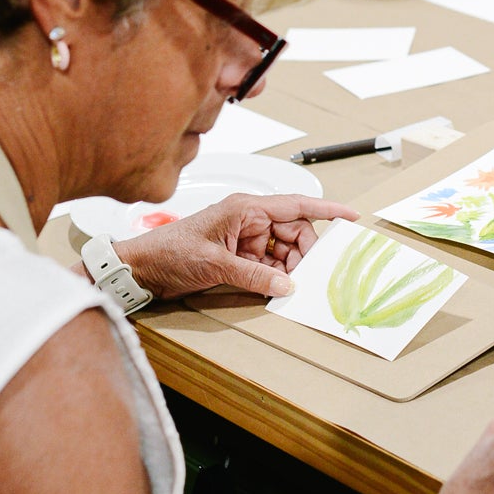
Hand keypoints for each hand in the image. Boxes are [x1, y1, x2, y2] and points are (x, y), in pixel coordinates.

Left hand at [114, 193, 358, 301]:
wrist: (141, 268)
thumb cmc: (170, 253)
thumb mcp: (214, 265)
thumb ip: (254, 275)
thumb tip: (288, 283)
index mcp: (246, 209)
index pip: (295, 205)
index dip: (326, 210)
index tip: (352, 216)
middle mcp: (249, 220)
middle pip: (294, 232)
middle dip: (305, 253)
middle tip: (308, 276)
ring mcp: (244, 239)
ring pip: (284, 251)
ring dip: (289, 268)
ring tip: (288, 285)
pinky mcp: (238, 256)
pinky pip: (269, 264)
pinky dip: (276, 276)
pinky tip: (277, 288)